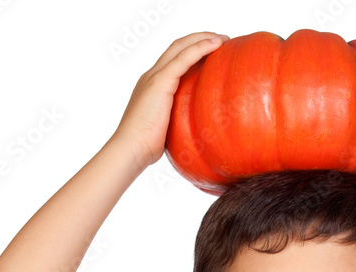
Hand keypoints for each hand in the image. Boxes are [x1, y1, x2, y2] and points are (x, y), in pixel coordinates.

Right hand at [110, 32, 226, 171]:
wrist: (131, 148)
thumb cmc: (146, 147)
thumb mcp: (167, 129)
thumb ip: (178, 122)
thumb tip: (198, 133)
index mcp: (152, 86)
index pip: (173, 59)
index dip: (192, 50)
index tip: (213, 51)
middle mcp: (152, 76)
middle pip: (177, 46)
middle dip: (199, 38)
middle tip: (222, 40)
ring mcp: (155, 77)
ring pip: (180, 47)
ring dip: (203, 38)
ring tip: (224, 39)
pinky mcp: (160, 81)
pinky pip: (184, 58)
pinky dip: (201, 47)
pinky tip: (217, 44)